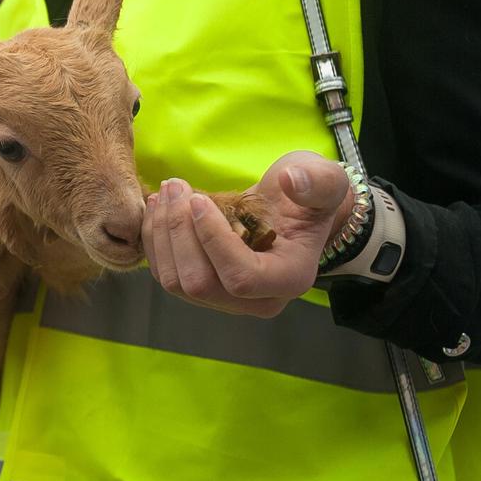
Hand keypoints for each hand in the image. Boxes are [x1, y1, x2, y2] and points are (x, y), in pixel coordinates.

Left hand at [143, 152, 355, 316]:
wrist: (293, 209)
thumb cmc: (309, 195)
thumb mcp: (325, 180)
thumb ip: (316, 181)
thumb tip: (291, 182)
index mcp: (290, 279)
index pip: (241, 278)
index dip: (212, 240)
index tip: (198, 199)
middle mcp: (257, 300)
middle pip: (200, 284)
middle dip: (179, 232)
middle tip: (175, 186)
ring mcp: (227, 299)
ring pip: (176, 282)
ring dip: (162, 235)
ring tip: (166, 192)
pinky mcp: (202, 288)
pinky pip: (167, 274)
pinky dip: (155, 240)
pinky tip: (158, 207)